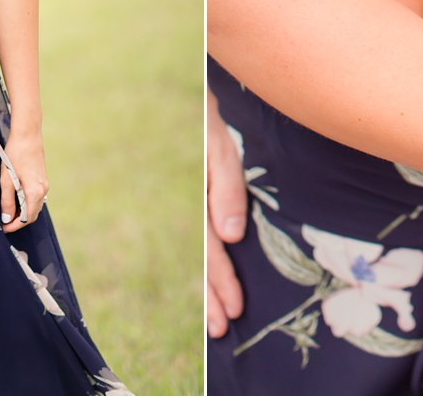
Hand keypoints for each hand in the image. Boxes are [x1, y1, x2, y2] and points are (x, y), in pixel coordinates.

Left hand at [0, 132, 47, 232]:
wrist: (28, 134)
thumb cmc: (15, 154)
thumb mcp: (7, 179)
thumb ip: (7, 201)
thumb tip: (7, 219)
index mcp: (35, 192)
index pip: (27, 218)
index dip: (15, 226)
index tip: (2, 228)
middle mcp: (43, 190)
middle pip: (32, 214)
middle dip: (18, 221)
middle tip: (3, 222)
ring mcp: (44, 184)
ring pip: (34, 206)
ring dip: (22, 212)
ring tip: (6, 210)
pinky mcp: (42, 179)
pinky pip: (35, 197)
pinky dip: (26, 203)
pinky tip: (14, 198)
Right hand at [207, 94, 246, 337]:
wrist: (194, 92)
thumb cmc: (209, 118)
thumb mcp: (220, 146)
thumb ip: (225, 189)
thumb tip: (231, 236)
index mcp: (196, 195)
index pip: (210, 248)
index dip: (221, 281)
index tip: (232, 311)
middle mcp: (191, 203)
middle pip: (202, 258)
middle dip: (211, 295)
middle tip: (221, 330)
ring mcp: (190, 200)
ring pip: (199, 251)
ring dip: (207, 286)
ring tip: (216, 318)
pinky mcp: (195, 195)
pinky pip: (200, 235)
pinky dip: (206, 263)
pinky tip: (210, 280)